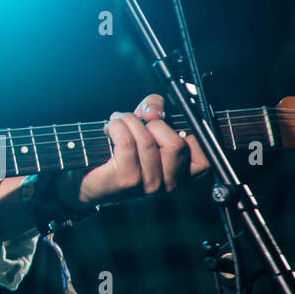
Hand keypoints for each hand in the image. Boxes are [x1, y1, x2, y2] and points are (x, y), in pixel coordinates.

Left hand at [73, 93, 210, 207]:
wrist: (90, 180)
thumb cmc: (122, 153)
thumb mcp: (145, 128)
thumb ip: (156, 110)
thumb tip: (155, 108)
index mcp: (183, 174)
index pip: (204, 155)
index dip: (186, 131)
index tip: (165, 122)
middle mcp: (170, 183)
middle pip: (176, 144)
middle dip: (153, 123)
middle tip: (136, 121)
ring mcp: (150, 185)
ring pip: (148, 140)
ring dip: (128, 121)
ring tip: (117, 122)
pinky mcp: (127, 180)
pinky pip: (126, 142)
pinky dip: (116, 127)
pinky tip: (109, 129)